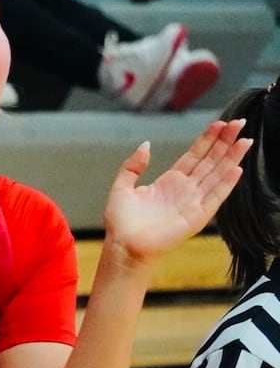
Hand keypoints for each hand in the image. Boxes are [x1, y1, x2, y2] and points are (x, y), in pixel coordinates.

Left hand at [102, 119, 250, 263]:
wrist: (123, 245)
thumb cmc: (121, 222)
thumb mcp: (122, 187)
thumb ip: (132, 165)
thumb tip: (146, 144)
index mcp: (170, 181)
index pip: (195, 155)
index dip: (208, 139)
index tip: (220, 123)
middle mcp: (185, 189)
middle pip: (210, 161)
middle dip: (225, 142)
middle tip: (239, 122)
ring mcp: (193, 202)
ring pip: (217, 175)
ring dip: (232, 158)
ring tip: (245, 140)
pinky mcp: (197, 216)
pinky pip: (215, 196)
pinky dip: (226, 183)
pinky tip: (236, 168)